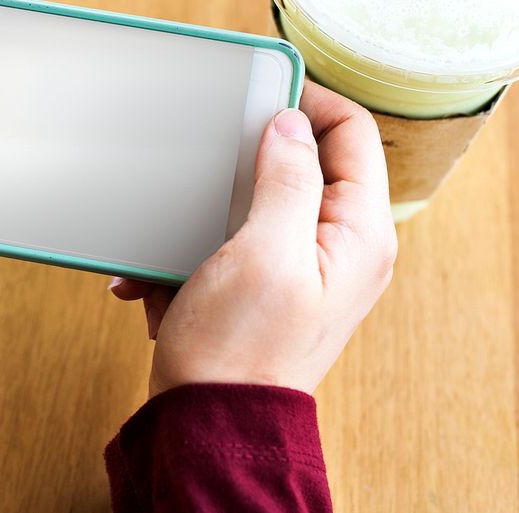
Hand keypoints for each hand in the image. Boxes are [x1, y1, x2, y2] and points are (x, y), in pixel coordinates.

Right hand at [110, 80, 396, 396]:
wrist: (208, 423)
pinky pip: (229, 239)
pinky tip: (161, 280)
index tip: (259, 94)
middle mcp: (339, 245)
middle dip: (244, 165)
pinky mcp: (264, 281)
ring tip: (178, 246)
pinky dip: (191, 251)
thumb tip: (293, 122)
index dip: (309, 102)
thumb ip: (288, 179)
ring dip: (208, 213)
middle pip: (302, 163)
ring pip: (255, 200)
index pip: (353, 133)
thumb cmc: (240, 349)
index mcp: (357, 233)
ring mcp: (301, 264)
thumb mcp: (265, 251)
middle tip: (208, 169)